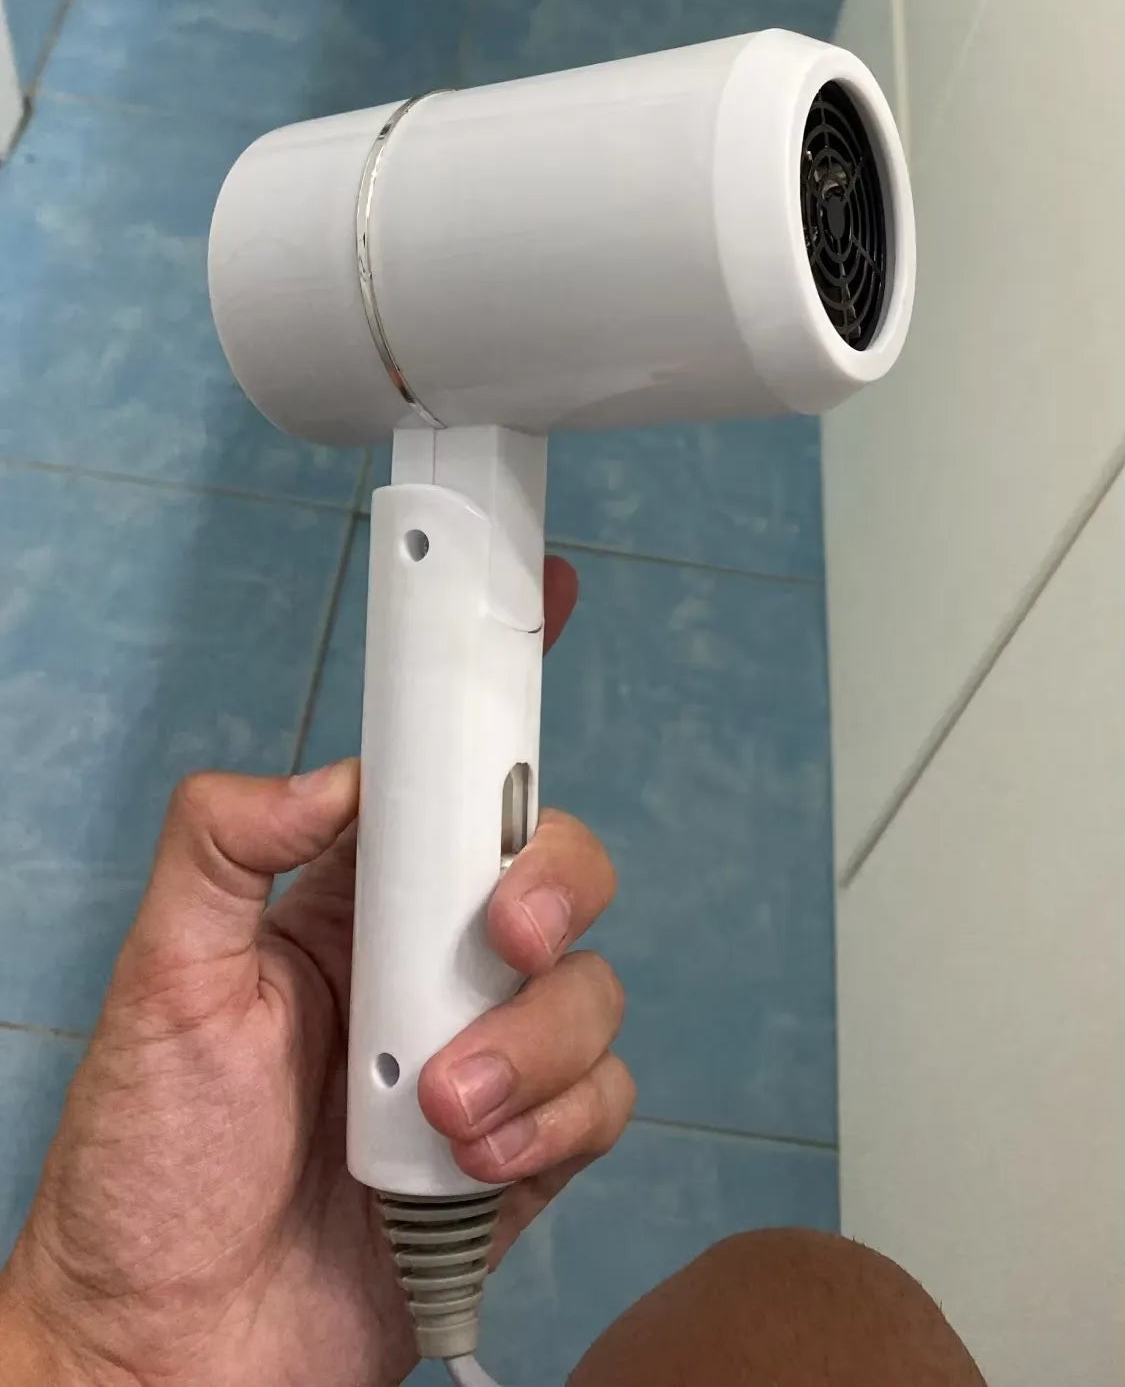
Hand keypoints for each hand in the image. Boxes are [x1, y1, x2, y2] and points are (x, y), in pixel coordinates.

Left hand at [0, 557, 632, 1386]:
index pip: (436, 775)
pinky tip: (473, 1156)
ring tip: (440, 1103)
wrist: (169, 1350)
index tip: (552, 604)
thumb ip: (222, 847)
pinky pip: (601, 1098)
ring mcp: (479, 1055)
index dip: (495, 694)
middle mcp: (421, 966)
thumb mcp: (159, 979)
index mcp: (341, 902)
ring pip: (588, 985)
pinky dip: (554, 1117)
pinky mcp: (520, 1151)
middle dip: (550, 884)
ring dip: (532, 1041)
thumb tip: (325, 774)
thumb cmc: (145, 1172)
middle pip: (549, 866)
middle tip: (500, 934)